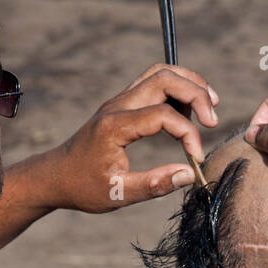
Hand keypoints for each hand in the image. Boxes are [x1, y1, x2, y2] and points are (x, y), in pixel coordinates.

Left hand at [53, 64, 218, 211]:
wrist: (54, 176)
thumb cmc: (82, 187)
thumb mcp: (117, 195)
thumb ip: (154, 185)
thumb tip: (189, 174)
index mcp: (115, 127)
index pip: (163, 115)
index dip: (188, 134)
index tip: (196, 159)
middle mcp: (118, 106)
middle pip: (165, 77)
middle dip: (196, 93)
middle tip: (213, 121)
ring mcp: (119, 101)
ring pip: (160, 72)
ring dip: (188, 83)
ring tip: (209, 107)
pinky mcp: (123, 103)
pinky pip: (153, 82)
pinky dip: (176, 89)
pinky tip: (187, 113)